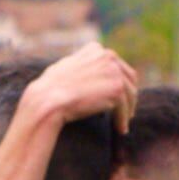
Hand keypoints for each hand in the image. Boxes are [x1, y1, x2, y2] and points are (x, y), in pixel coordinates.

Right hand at [23, 43, 140, 132]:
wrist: (48, 100)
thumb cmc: (50, 89)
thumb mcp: (66, 69)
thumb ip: (82, 67)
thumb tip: (89, 77)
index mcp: (95, 49)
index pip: (117, 66)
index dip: (120, 83)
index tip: (118, 98)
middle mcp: (107, 55)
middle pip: (129, 78)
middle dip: (128, 96)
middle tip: (126, 113)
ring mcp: (114, 71)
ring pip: (130, 94)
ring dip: (127, 110)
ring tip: (123, 124)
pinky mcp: (117, 88)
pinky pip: (125, 108)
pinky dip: (123, 120)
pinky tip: (120, 130)